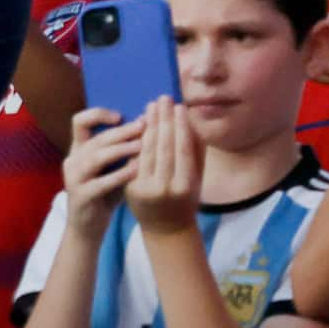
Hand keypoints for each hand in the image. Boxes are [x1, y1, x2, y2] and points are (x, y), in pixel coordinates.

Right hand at [58, 104, 150, 206]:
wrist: (89, 226)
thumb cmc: (107, 192)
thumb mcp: (113, 167)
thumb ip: (123, 148)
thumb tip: (147, 122)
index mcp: (79, 149)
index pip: (80, 122)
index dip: (98, 114)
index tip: (121, 116)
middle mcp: (73, 160)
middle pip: (95, 139)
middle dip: (121, 131)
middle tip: (143, 126)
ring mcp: (74, 179)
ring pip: (95, 158)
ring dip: (120, 150)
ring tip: (142, 146)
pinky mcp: (81, 196)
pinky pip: (100, 183)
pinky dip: (119, 175)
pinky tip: (137, 171)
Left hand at [120, 89, 205, 224]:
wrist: (166, 228)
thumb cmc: (186, 199)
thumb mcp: (197, 179)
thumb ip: (196, 153)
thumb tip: (191, 122)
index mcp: (186, 186)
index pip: (182, 150)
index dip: (180, 127)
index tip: (179, 107)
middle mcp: (165, 188)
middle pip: (163, 148)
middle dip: (163, 121)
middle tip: (162, 99)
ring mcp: (145, 190)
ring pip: (147, 152)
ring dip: (148, 127)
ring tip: (150, 108)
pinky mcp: (131, 190)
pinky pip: (135, 161)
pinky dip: (137, 142)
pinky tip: (139, 126)